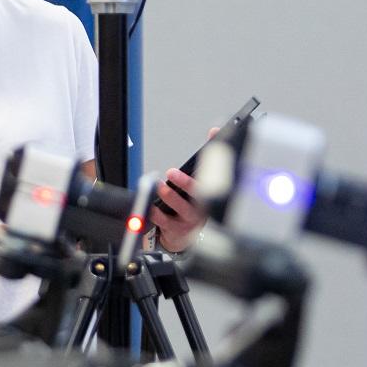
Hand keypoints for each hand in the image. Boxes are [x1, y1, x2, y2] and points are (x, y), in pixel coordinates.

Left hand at [149, 127, 218, 252]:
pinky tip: (151, 207)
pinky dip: (157, 215)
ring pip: (183, 209)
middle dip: (185, 183)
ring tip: (161, 188)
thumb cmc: (193, 204)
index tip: (209, 150)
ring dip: (171, 198)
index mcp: (211, 191)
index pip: (214, 174)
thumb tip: (215, 130)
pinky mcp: (178, 230)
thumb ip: (206, 156)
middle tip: (172, 173)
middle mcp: (203, 207)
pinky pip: (166, 223)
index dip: (213, 161)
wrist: (185, 236)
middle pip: (199, 195)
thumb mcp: (200, 182)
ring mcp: (191, 220)